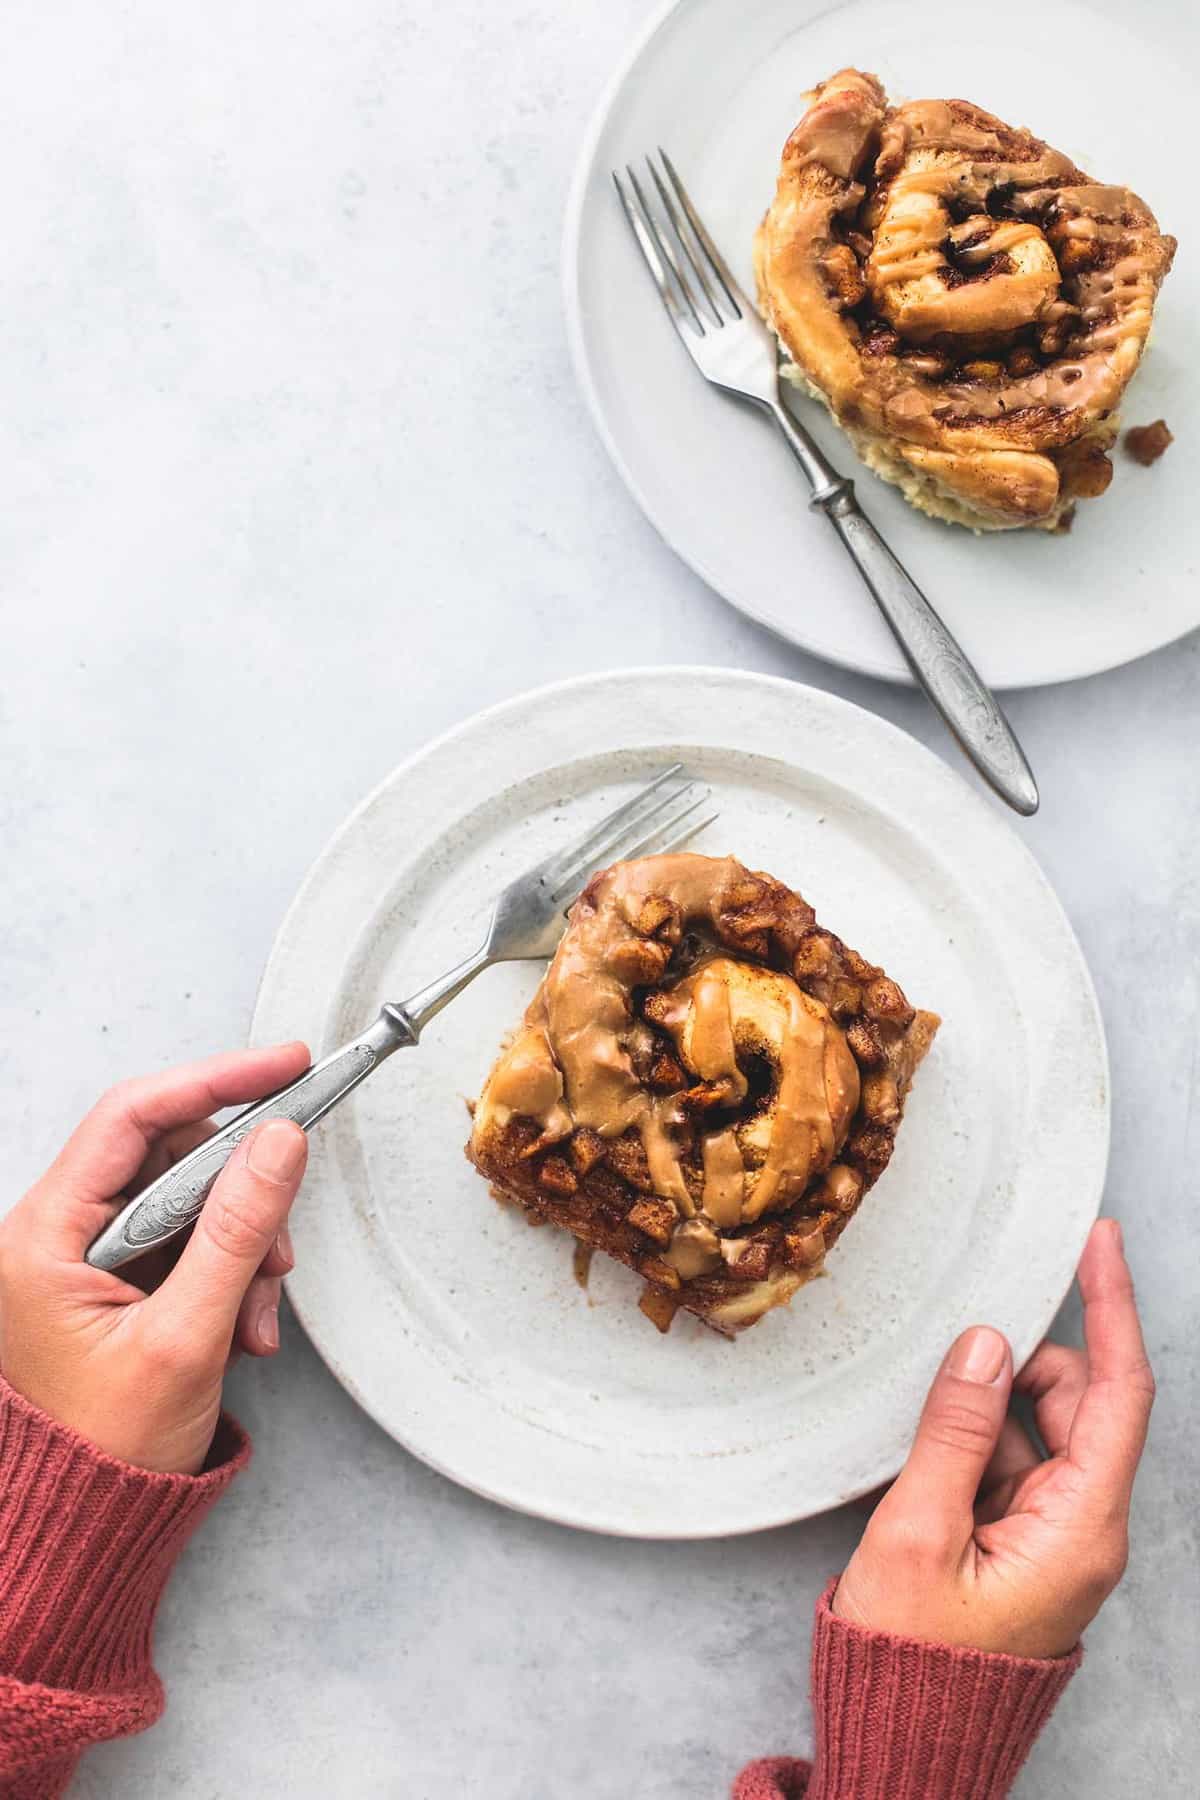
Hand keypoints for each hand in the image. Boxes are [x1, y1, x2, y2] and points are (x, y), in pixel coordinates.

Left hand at [0, 1043, 311, 1475]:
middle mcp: (58, 1232)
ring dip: (243, 1245)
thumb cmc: (106, 1451)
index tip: (286, 1065)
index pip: (133, 1115)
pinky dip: (231, 1273)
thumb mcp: (186, 1337)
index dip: (216, 1080)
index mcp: (44, 1234)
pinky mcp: (120, 1280)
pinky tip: (243, 1327)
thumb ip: (236, 1232)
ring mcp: (88, 1257)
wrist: (85, 1529)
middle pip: (169, 1154)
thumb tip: (279, 1142)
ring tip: (255, 1314)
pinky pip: (192, 1241)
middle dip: (240, 1193)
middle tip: (279, 1243)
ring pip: (191, 1199)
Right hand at [833, 1219, 1153, 1657]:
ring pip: (1039, 1428)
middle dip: (1018, 1371)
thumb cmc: (912, 1657)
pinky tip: (927, 1479)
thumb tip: (987, 1342)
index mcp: (1081, 1528)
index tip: (1100, 1240)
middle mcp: (1086, 1527)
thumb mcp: (917, 1534)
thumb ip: (955, 1430)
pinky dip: (972, 1451)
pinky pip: (1010, 1465)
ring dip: (985, 1418)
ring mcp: (1058, 1537)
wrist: (909, 1743)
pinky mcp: (1027, 1544)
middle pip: (1077, 1401)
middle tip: (948, 1381)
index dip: (1112, 1306)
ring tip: (925, 1462)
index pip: (1117, 1391)